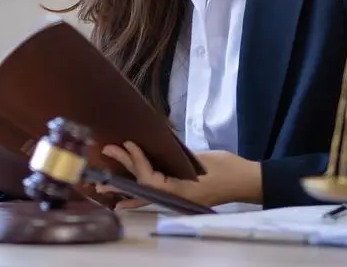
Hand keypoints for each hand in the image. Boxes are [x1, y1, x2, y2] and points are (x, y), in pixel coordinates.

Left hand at [99, 142, 261, 209]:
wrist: (244, 181)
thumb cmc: (226, 168)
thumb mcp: (199, 159)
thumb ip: (174, 156)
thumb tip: (155, 147)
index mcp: (178, 190)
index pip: (149, 177)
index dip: (136, 161)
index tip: (127, 145)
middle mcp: (173, 197)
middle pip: (141, 186)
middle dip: (121, 176)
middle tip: (102, 168)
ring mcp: (175, 198)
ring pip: (143, 193)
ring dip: (124, 189)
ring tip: (102, 188)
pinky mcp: (177, 194)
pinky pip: (152, 195)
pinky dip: (137, 196)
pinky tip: (123, 201)